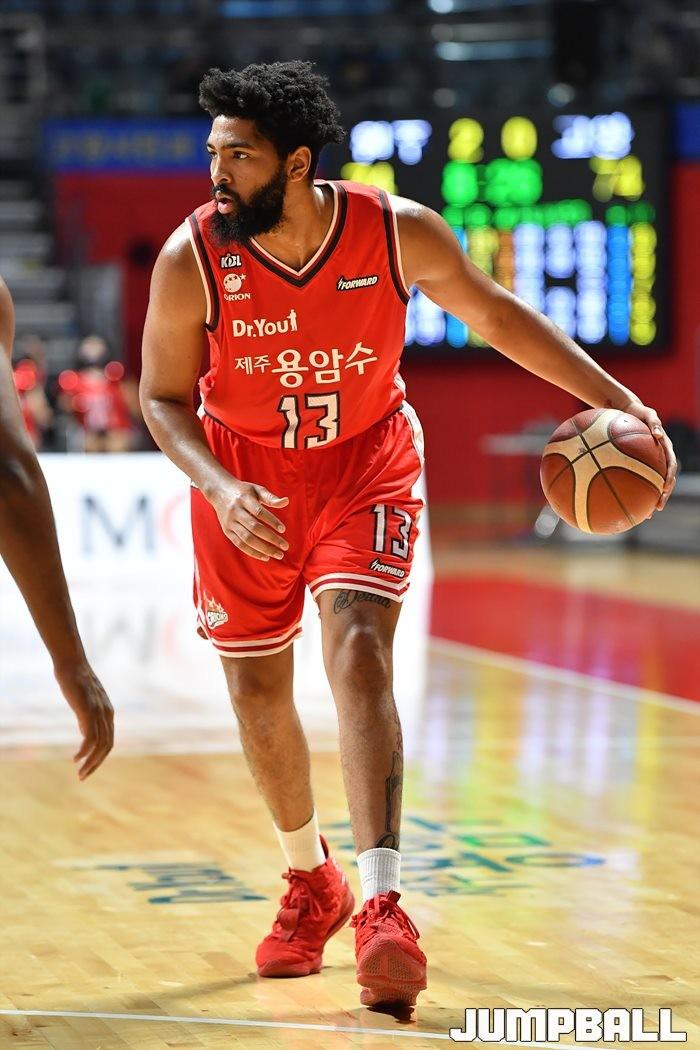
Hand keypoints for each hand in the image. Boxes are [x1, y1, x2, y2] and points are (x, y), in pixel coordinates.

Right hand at [54, 661, 113, 779]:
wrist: (72, 663)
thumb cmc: (76, 681)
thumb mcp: (85, 702)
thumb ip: (88, 717)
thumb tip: (86, 732)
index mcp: (108, 713)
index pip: (108, 741)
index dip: (99, 757)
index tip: (86, 767)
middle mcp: (107, 714)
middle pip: (107, 746)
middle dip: (96, 764)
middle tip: (83, 776)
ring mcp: (99, 712)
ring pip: (100, 745)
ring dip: (90, 762)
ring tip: (79, 772)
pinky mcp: (89, 710)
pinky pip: (90, 737)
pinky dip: (84, 751)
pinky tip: (76, 758)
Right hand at [211, 479, 288, 560]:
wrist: (219, 491)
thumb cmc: (243, 491)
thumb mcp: (256, 489)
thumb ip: (270, 497)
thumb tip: (286, 502)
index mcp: (244, 499)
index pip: (259, 512)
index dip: (271, 521)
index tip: (283, 529)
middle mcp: (235, 511)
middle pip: (254, 528)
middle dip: (271, 538)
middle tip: (285, 546)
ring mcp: (230, 522)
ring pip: (247, 538)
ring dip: (264, 548)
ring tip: (278, 554)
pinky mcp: (227, 531)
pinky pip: (240, 544)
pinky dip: (253, 552)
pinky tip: (265, 556)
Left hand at [620, 399, 676, 510]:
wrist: (628, 410)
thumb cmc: (638, 411)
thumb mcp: (647, 413)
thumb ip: (654, 422)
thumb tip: (659, 434)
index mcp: (665, 448)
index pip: (671, 466)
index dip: (669, 478)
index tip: (665, 489)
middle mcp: (659, 458)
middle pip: (664, 481)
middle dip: (662, 496)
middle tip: (657, 508)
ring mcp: (650, 462)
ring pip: (652, 484)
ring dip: (651, 499)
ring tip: (646, 514)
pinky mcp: (639, 464)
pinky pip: (637, 479)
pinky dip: (633, 490)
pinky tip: (623, 501)